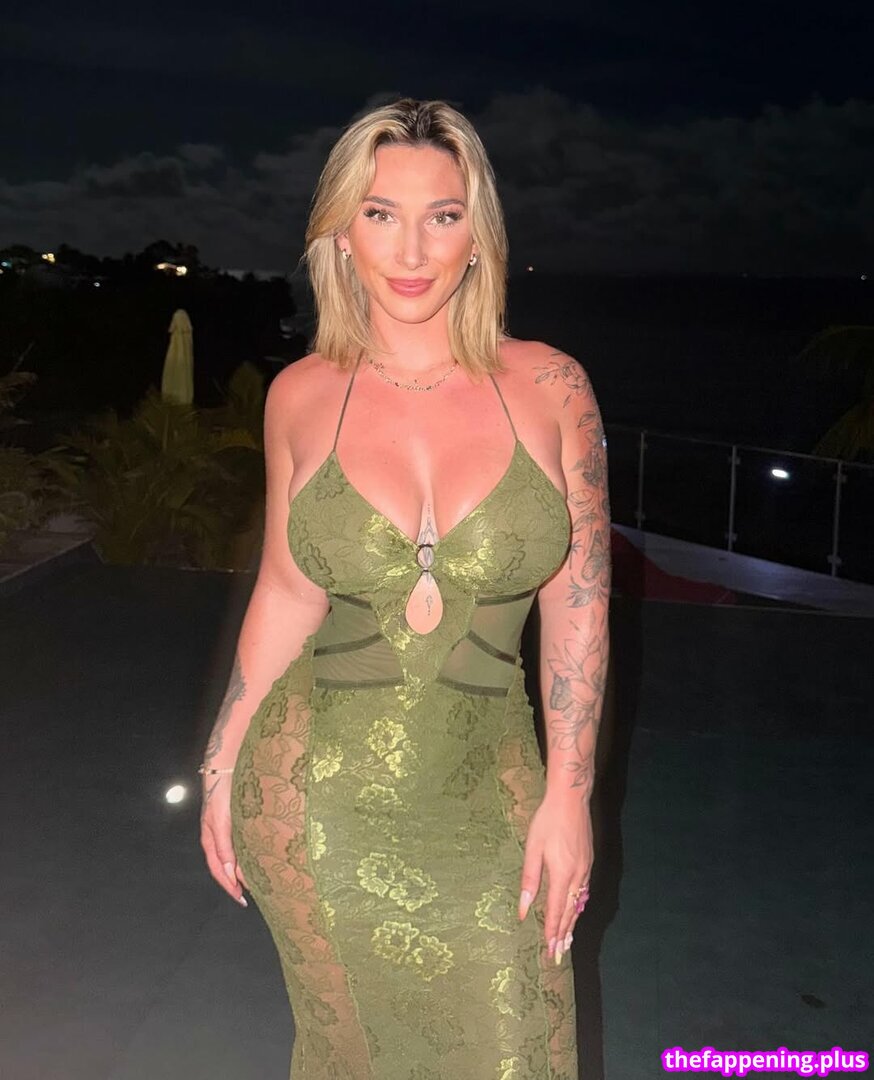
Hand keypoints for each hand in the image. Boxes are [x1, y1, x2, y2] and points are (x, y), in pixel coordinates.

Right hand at [200, 774, 249, 906]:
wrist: (226, 766)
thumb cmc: (221, 792)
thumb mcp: (221, 821)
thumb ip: (224, 846)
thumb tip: (229, 872)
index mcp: (211, 840)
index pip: (219, 870)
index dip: (229, 886)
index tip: (241, 899)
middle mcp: (217, 836)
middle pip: (226, 866)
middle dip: (236, 881)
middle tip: (253, 893)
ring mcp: (226, 828)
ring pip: (234, 855)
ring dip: (243, 868)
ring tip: (258, 878)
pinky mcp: (235, 819)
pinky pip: (240, 843)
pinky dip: (247, 853)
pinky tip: (257, 855)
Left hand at [517, 793, 592, 962]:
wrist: (571, 799)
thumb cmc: (548, 821)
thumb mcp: (533, 848)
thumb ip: (529, 880)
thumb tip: (522, 908)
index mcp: (562, 874)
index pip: (555, 910)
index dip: (552, 932)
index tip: (550, 951)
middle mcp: (577, 876)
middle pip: (570, 912)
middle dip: (564, 935)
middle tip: (559, 956)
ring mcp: (585, 869)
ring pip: (578, 903)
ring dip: (572, 923)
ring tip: (567, 941)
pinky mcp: (588, 862)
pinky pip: (583, 892)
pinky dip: (578, 907)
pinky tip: (575, 911)